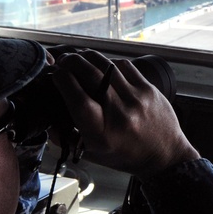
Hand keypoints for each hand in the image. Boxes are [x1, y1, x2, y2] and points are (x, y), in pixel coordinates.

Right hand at [50, 50, 198, 178]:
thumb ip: (66, 137)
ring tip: (78, 59)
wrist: (164, 156)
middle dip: (71, 62)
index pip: (78, 98)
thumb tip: (47, 118)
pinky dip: (108, 62)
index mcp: (102, 132)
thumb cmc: (125, 155)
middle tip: (63, 62)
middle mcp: (120, 113)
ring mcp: (136, 98)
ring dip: (87, 57)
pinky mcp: (148, 88)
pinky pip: (124, 66)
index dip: (62, 80)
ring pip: (106, 64)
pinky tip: (102, 66)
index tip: (55, 75)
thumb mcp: (92, 152)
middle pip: (89, 74)